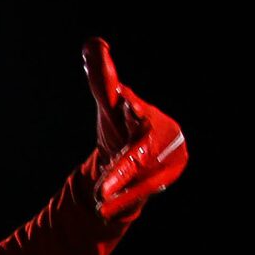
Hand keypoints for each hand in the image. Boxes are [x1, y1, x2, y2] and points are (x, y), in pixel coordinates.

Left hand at [83, 37, 185, 221]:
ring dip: (122, 187)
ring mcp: (159, 160)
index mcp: (140, 115)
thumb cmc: (126, 124)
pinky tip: (104, 210)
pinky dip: (124, 200)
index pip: (134, 110)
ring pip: (140, 177)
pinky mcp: (161, 178)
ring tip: (101, 198)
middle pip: (137, 153)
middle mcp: (154, 138)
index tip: (124, 100)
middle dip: (123, 169)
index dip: (132, 107)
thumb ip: (103, 78)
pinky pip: (141, 191)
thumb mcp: (110, 104)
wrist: (145, 153)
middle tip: (104, 186)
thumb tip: (93, 44)